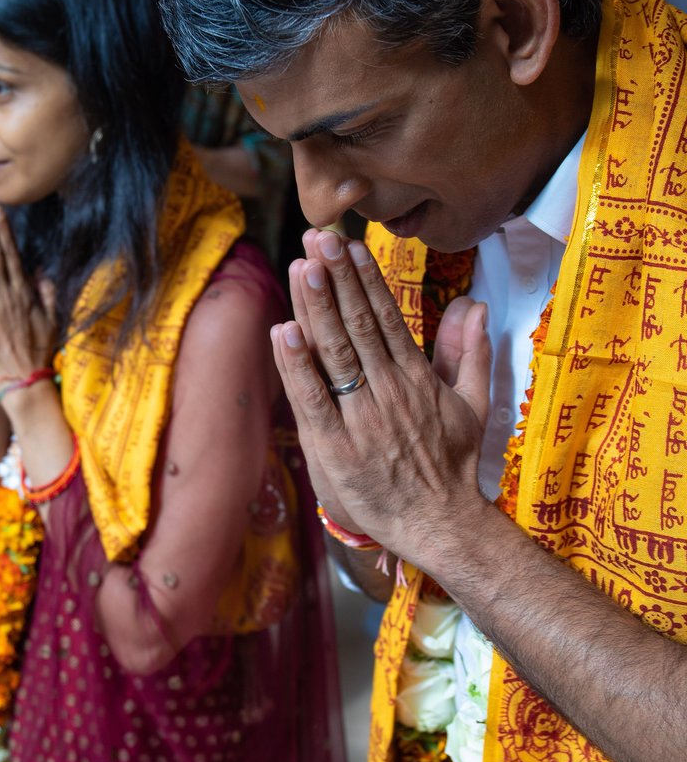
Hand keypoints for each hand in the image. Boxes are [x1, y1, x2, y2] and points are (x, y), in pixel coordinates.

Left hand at [270, 229, 491, 565]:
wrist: (442, 524)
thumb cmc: (454, 467)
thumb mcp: (476, 405)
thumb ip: (471, 354)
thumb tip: (477, 307)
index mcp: (417, 378)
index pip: (388, 317)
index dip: (365, 278)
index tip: (349, 244)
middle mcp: (388, 390)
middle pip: (358, 324)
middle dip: (336, 277)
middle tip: (318, 237)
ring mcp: (361, 418)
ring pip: (335, 352)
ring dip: (316, 307)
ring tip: (301, 266)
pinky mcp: (336, 447)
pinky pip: (312, 399)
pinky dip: (296, 365)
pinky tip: (283, 331)